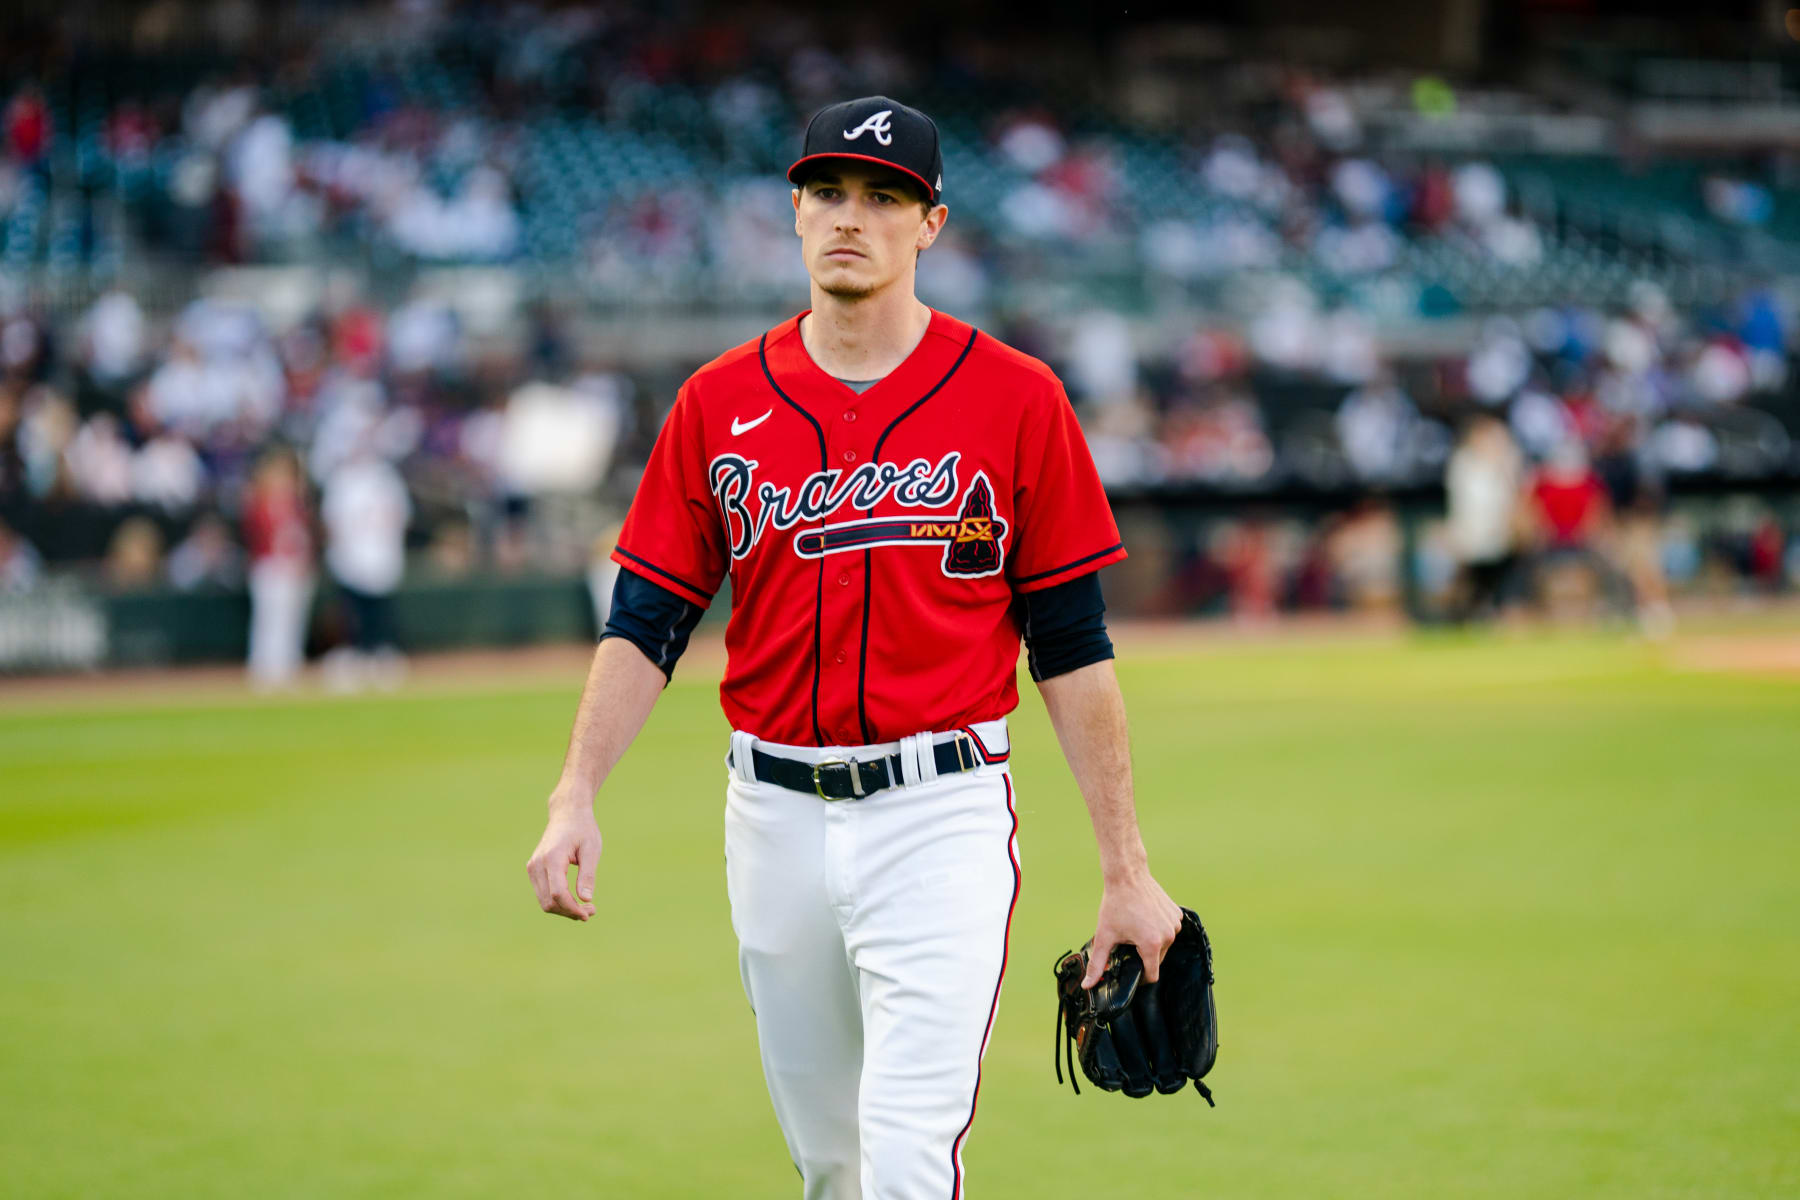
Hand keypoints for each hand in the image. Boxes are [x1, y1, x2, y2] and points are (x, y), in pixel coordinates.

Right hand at [526, 787, 601, 920]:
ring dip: (564, 909)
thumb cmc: (583, 829)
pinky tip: (574, 901)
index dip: (573, 908)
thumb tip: (586, 900)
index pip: (559, 893)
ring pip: (544, 901)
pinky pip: (543, 894)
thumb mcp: (591, 849)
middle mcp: (537, 864)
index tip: (590, 913)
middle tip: (592, 911)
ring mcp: (533, 867)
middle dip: (570, 912)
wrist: (567, 813)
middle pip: (549, 901)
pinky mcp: (533, 870)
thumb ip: (588, 875)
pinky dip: (557, 902)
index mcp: (552, 858)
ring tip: (585, 908)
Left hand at [1082, 868, 1183, 987]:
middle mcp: (1168, 935)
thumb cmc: (1115, 904)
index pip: (1152, 975)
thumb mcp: (1104, 936)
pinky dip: (1159, 929)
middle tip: (1129, 943)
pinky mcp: (1177, 914)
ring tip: (1136, 927)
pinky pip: (1169, 930)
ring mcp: (1175, 924)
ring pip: (1164, 945)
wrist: (1127, 875)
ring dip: (1152, 942)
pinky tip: (1146, 918)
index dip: (1141, 977)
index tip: (1131, 971)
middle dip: (1143, 956)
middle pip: (1157, 960)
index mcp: (1152, 944)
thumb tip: (1087, 985)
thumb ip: (1097, 964)